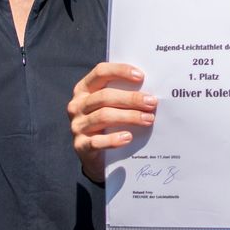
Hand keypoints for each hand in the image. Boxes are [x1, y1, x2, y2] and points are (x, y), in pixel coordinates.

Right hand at [68, 62, 154, 183]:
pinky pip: (97, 141)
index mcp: (84, 89)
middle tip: (152, 103)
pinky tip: (128, 137)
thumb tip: (150, 92)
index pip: (100, 72)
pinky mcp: (80, 145)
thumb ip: (124, 96)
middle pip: (104, 96)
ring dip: (129, 117)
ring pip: (103, 116)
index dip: (120, 71)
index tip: (141, 76)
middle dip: (131, 98)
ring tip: (148, 119)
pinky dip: (114, 139)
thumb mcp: (113, 107)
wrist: (98, 158)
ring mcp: (77, 125)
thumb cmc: (110, 125)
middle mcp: (77, 105)